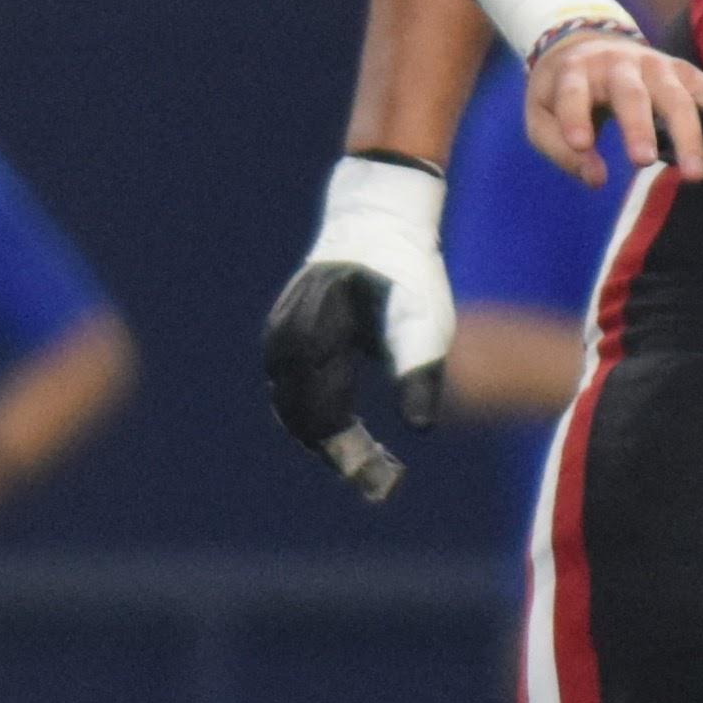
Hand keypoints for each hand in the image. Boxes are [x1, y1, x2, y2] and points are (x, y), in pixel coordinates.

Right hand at [261, 156, 455, 499]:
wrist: (376, 222)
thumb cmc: (407, 272)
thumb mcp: (424, 321)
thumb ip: (420, 374)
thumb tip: (421, 428)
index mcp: (318, 335)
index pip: (324, 415)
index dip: (351, 454)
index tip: (384, 481)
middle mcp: (286, 339)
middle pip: (302, 419)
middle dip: (339, 454)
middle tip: (382, 481)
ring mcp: (278, 338)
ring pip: (291, 409)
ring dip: (325, 439)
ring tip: (369, 461)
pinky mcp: (282, 339)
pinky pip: (290, 391)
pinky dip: (315, 416)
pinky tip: (348, 431)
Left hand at [525, 26, 702, 188]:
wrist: (587, 44)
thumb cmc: (563, 92)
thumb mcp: (540, 116)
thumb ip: (559, 149)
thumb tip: (596, 179)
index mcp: (577, 68)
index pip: (574, 90)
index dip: (575, 115)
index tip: (582, 145)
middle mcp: (620, 62)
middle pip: (632, 93)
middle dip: (638, 125)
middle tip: (642, 161)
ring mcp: (657, 65)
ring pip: (677, 96)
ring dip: (688, 133)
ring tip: (695, 175)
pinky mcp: (685, 73)